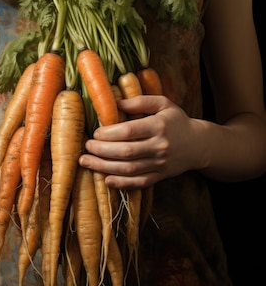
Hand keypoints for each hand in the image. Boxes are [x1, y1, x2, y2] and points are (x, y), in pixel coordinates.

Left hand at [79, 95, 200, 189]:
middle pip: (126, 152)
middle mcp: (160, 146)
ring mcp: (160, 164)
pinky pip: (139, 183)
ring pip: (129, 169)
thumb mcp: (163, 104)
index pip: (130, 131)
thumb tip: (117, 103)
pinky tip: (106, 180)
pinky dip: (122, 183)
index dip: (109, 133)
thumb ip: (140, 101)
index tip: (95, 133)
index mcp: (159, 126)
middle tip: (86, 147)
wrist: (199, 145)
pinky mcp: (160, 176)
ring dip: (104, 167)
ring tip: (86, 162)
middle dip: (102, 150)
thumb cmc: (176, 121)